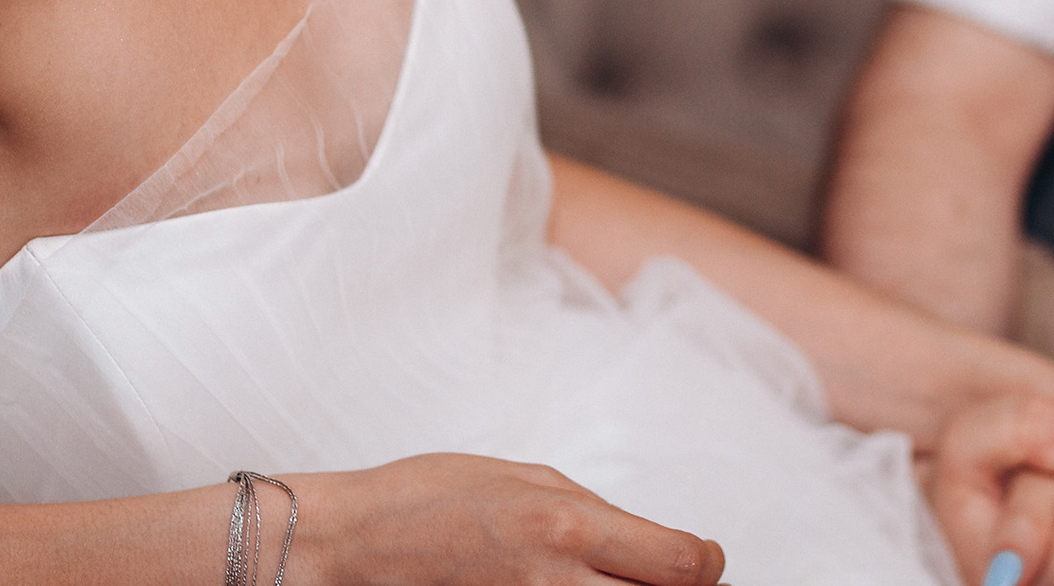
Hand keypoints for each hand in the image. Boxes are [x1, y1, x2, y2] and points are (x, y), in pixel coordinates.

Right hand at [293, 453, 725, 584]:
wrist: (346, 547)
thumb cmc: (426, 500)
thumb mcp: (524, 478)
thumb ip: (598, 514)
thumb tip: (657, 542)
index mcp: (567, 527)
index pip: (683, 566)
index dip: (707, 565)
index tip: (703, 560)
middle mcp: (555, 584)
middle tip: (655, 575)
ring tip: (606, 580)